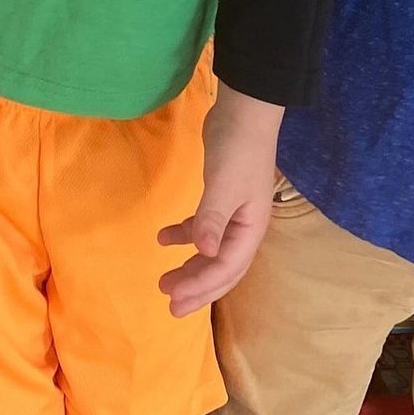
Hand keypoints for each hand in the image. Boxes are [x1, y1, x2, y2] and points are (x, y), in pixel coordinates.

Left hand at [157, 88, 282, 317]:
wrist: (243, 111)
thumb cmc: (237, 150)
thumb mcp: (224, 185)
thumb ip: (212, 219)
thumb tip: (204, 254)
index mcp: (250, 230)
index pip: (225, 269)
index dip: (201, 288)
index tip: (174, 300)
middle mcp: (244, 227)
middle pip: (220, 267)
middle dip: (197, 287)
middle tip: (169, 303)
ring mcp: (232, 212)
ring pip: (210, 250)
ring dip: (190, 266)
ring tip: (164, 280)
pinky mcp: (218, 197)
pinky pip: (202, 226)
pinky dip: (184, 234)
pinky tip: (163, 237)